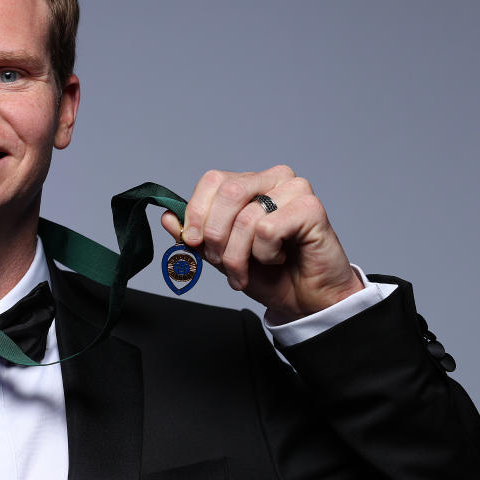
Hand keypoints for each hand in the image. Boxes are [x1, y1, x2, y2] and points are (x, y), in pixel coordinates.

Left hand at [161, 165, 363, 321]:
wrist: (305, 300)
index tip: (192, 241)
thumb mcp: (220, 255)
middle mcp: (273, 179)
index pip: (212, 180)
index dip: (196, 211)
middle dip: (216, 235)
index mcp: (251, 183)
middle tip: (222, 261)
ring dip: (238, 254)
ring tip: (248, 269)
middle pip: (227, 191)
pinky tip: (278, 257)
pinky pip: (267, 229)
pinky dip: (265, 253)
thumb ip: (195, 236)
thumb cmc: (270, 274)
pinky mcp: (311, 207)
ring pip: (245, 216)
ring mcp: (294, 189)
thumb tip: (168, 217)